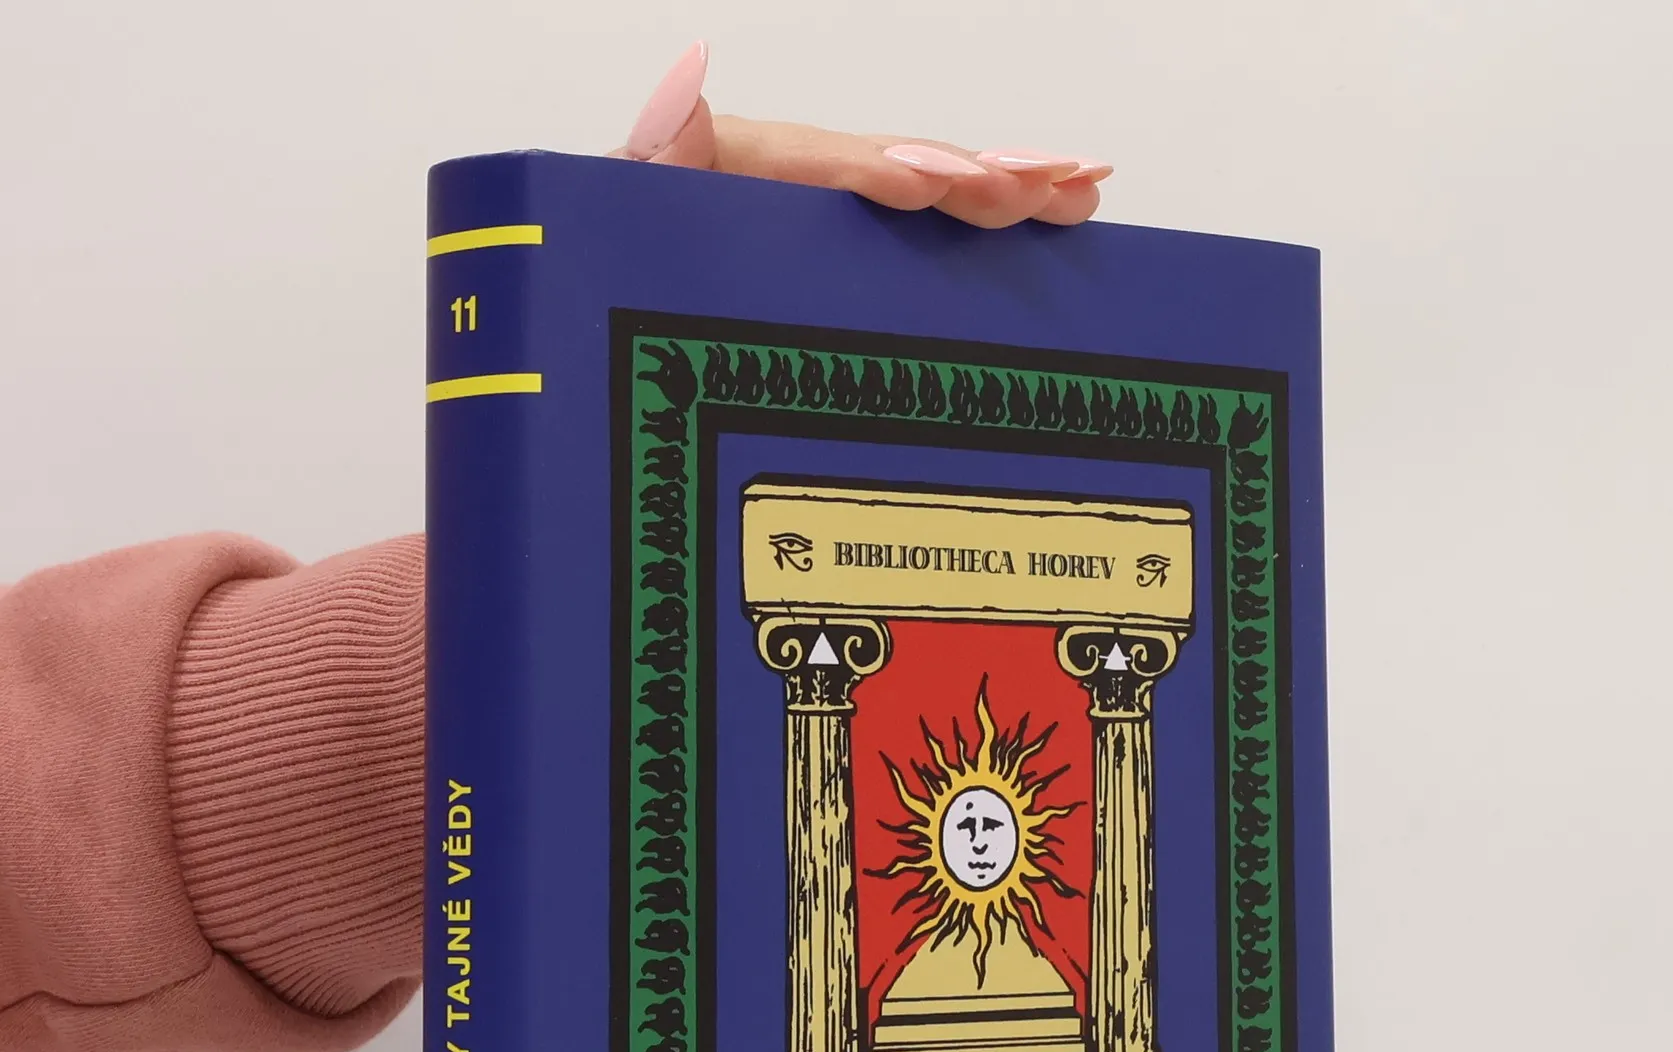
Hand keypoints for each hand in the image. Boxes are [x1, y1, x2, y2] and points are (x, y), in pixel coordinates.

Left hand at [612, 43, 1108, 229]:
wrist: (596, 346)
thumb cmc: (609, 270)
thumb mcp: (616, 213)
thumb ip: (652, 158)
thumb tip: (688, 83)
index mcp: (738, 168)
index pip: (829, 162)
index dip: (891, 170)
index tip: (943, 188)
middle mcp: (789, 186)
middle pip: (901, 167)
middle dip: (981, 177)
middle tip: (1048, 192)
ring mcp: (819, 225)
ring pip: (926, 199)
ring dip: (1006, 194)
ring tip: (1077, 195)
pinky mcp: (834, 265)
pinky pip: (921, 242)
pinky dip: (985, 231)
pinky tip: (1049, 226)